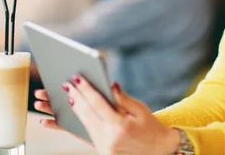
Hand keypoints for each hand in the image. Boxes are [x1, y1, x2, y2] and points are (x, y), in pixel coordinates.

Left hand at [35, 76, 180, 154]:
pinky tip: (75, 111)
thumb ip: (122, 98)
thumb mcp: (140, 110)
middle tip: (66, 83)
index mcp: (120, 126)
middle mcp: (109, 138)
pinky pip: (88, 132)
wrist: (158, 151)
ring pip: (85, 123)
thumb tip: (110, 84)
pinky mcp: (102, 151)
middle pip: (87, 113)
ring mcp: (104, 147)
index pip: (97, 103)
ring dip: (75, 108)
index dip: (85, 89)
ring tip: (68, 94)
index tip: (76, 78)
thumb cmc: (151, 128)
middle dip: (76, 96)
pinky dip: (81, 120)